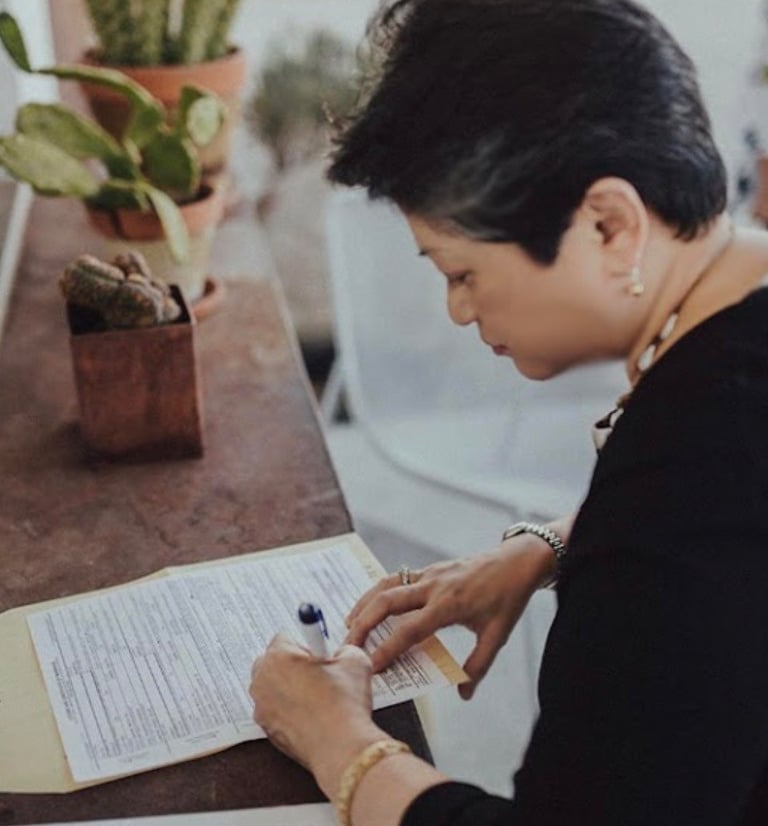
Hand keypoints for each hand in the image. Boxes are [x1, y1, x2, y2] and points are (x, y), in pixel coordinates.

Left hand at [249, 634, 385, 797]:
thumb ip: (344, 649)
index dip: (306, 645)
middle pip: (271, 661)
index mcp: (278, 657)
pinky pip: (274, 711)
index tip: (318, 655)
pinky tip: (311, 715)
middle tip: (316, 674)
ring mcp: (262, 708)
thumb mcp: (355, 661)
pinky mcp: (267, 731)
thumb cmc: (343, 706)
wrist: (341, 748)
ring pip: (271, 687)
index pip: (284, 638)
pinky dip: (288, 711)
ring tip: (316, 696)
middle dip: (291, 664)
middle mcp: (262, 680)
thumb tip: (342, 653)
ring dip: (287, 687)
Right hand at [345, 535, 555, 699]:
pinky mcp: (428, 569)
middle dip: (363, 623)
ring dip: (364, 604)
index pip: (409, 629)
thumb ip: (478, 666)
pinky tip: (369, 605)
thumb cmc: (507, 598)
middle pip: (387, 602)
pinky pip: (395, 578)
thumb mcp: (497, 635)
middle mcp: (433, 587)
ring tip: (348, 625)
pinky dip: (377, 591)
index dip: (387, 648)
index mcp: (449, 605)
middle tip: (347, 646)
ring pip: (386, 585)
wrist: (515, 562)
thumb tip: (463, 693)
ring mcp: (429, 574)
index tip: (370, 665)